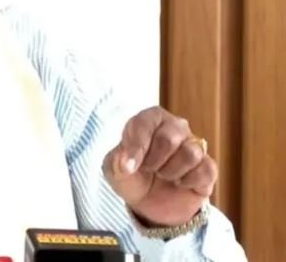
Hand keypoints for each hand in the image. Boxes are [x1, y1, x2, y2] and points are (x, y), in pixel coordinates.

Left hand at [102, 106, 216, 226]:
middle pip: (169, 138)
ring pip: (190, 154)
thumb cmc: (131, 177)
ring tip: (163, 175)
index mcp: (151, 120)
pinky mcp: (208, 167)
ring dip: (171, 172)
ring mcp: (195, 146)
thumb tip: (126, 164)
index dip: (136, 146)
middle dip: (154, 161)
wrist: (148, 204)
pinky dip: (189, 182)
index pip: (146, 122)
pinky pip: (206, 171)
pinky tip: (179, 184)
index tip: (129, 167)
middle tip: (148, 169)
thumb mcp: (114, 171)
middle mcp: (176, 127)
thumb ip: (116, 163)